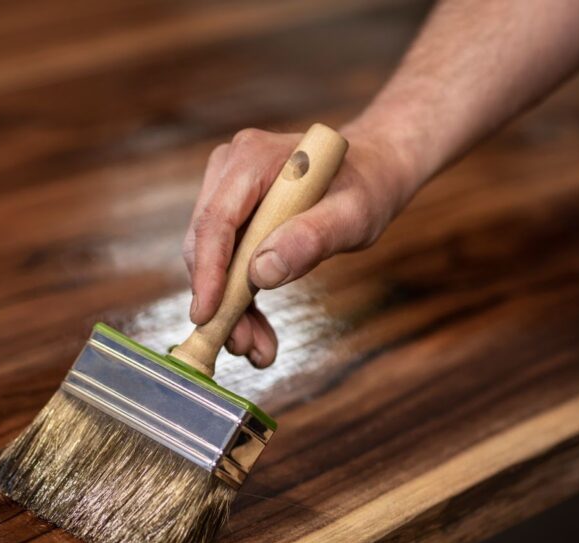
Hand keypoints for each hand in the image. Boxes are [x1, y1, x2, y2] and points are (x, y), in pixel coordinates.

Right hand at [182, 125, 416, 367]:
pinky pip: (226, 263)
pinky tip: (257, 331)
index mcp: (253, 158)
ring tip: (256, 348)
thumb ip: (312, 238)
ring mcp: (227, 191)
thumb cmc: (368, 186)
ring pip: (211, 260)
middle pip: (206, 244)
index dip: (208, 271)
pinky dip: (240, 300)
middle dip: (220, 300)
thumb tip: (262, 271)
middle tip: (243, 345)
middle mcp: (230, 170)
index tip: (208, 316)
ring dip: (229, 309)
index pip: (217, 220)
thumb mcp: (354, 214)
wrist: (372, 173)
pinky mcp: (233, 215)